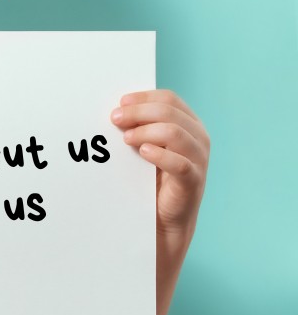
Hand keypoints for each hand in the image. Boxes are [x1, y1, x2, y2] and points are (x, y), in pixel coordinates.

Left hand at [111, 90, 209, 236]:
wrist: (165, 217)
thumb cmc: (152, 177)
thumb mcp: (147, 146)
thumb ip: (140, 127)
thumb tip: (117, 111)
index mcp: (189, 123)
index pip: (169, 98)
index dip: (143, 97)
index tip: (121, 103)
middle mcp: (198, 137)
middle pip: (169, 111)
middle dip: (138, 112)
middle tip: (115, 119)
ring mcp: (199, 158)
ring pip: (175, 132)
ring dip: (146, 131)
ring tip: (126, 139)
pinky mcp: (193, 180)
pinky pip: (179, 163)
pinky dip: (159, 155)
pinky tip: (143, 152)